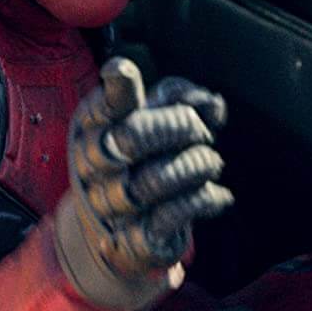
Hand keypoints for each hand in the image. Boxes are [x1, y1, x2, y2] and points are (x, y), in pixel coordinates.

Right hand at [53, 58, 232, 310]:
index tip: (122, 71)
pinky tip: (217, 195)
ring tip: (211, 163)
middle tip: (203, 133)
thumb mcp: (156, 120)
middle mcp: (94, 164)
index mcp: (94, 127)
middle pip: (134, 136)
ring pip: (158, 177)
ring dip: (199, 165)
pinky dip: (204, 200)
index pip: (103, 105)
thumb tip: (213, 105)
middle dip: (182, 127)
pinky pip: (172, 215)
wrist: (116, 229)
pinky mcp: (133, 239)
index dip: (114, 88)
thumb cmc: (143, 160)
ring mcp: (109, 204)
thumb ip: (184, 100)